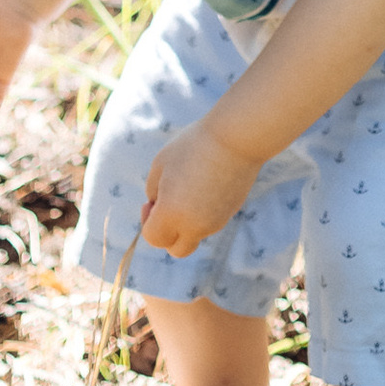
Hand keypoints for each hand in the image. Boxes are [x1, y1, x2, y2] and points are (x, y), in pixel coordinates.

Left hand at [140, 118, 261, 258]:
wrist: (237, 136)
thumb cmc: (194, 145)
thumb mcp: (161, 163)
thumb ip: (153, 190)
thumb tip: (158, 206)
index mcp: (172, 215)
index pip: (152, 238)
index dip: (147, 220)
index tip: (152, 199)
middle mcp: (195, 226)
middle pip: (176, 249)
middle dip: (167, 234)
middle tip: (168, 205)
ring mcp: (216, 222)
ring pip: (195, 233)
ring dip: (187, 220)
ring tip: (191, 184)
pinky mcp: (231, 212)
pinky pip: (211, 220)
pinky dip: (204, 210)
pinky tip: (207, 182)